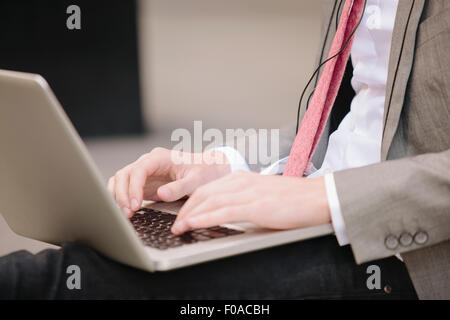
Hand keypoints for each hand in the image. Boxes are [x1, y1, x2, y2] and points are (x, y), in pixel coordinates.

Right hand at [107, 148, 230, 216]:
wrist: (209, 170)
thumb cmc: (204, 172)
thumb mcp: (196, 181)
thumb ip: (180, 187)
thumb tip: (161, 194)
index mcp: (159, 157)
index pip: (138, 170)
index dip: (133, 188)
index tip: (135, 205)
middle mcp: (148, 162)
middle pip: (124, 174)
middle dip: (122, 195)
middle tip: (127, 214)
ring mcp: (144, 172)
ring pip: (120, 180)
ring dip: (118, 197)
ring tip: (125, 215)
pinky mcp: (143, 183)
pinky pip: (125, 188)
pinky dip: (121, 198)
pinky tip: (125, 212)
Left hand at [171, 171, 330, 233]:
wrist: (318, 196)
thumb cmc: (294, 199)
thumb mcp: (263, 194)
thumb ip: (245, 199)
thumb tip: (229, 212)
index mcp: (242, 178)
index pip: (208, 188)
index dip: (191, 202)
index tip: (182, 214)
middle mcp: (241, 181)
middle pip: (204, 193)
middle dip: (186, 209)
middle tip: (176, 223)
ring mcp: (248, 192)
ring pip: (209, 201)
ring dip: (190, 215)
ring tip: (179, 227)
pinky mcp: (255, 205)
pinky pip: (223, 211)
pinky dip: (204, 218)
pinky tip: (194, 224)